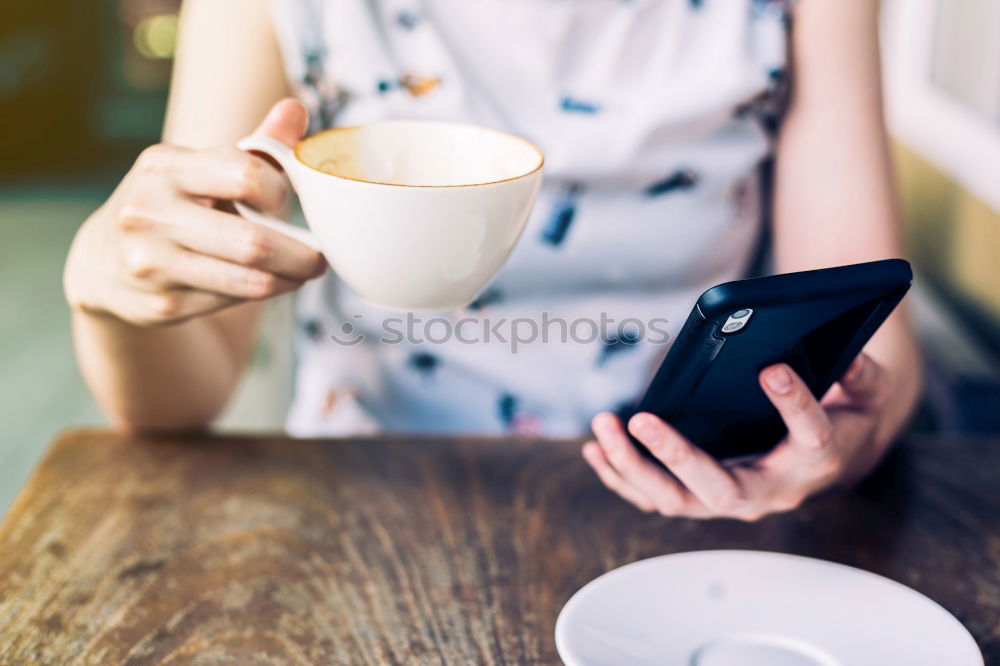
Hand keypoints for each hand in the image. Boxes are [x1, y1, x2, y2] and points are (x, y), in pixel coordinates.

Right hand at [64, 99, 325, 325]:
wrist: (105, 263)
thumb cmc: (173, 204)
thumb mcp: (201, 167)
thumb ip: (254, 145)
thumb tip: (296, 109)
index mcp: (165, 167)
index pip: (245, 175)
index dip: (280, 192)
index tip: (288, 201)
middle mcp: (150, 212)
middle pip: (253, 242)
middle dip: (300, 253)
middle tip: (320, 256)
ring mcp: (152, 262)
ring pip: (249, 280)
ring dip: (290, 278)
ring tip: (305, 271)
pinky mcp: (162, 304)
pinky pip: (232, 302)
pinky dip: (264, 294)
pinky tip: (272, 283)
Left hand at [583, 353, 890, 520]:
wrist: (835, 456)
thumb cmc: (846, 417)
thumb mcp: (869, 390)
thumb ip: (860, 372)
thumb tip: (843, 351)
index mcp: (817, 459)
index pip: (809, 435)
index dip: (794, 403)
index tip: (772, 368)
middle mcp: (770, 491)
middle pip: (719, 489)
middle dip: (677, 456)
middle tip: (641, 419)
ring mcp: (732, 498)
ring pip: (677, 500)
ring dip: (634, 467)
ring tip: (603, 427)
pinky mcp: (704, 497)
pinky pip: (656, 498)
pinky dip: (622, 477)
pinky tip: (596, 449)